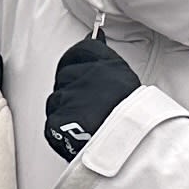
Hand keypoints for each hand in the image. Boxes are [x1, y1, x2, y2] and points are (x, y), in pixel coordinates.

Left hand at [47, 36, 141, 159]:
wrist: (132, 151)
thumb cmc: (136, 121)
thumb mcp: (129, 82)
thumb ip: (106, 61)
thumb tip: (96, 38)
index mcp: (106, 65)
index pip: (82, 50)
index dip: (79, 61)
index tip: (82, 69)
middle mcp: (85, 77)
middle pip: (65, 75)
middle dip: (72, 88)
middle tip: (87, 105)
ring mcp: (69, 99)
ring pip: (56, 100)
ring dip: (65, 109)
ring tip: (85, 124)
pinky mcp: (57, 121)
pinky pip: (52, 122)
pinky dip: (61, 130)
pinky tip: (77, 136)